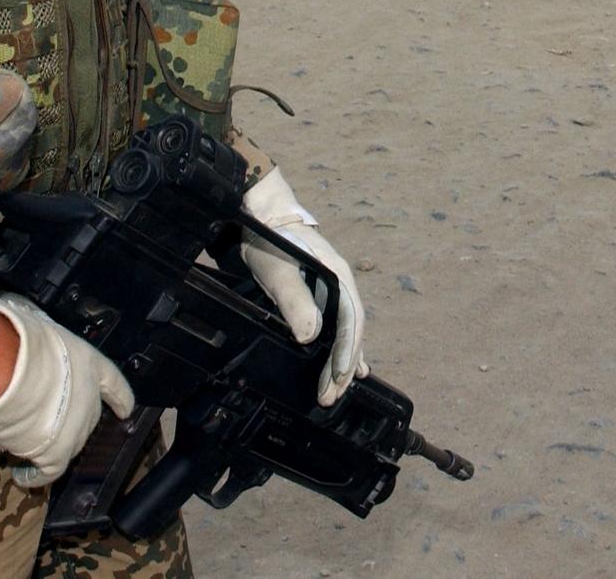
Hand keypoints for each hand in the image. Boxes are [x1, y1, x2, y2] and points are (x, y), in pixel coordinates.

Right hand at [0, 295, 133, 485]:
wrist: (12, 369)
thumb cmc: (22, 341)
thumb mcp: (40, 329)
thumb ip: (40, 346)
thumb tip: (20, 345)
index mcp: (91, 365)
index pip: (114, 384)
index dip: (120, 398)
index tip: (126, 409)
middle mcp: (90, 400)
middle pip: (86, 418)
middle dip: (67, 419)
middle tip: (39, 416)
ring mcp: (76, 430)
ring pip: (66, 443)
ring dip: (49, 443)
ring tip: (26, 439)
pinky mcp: (56, 455)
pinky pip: (46, 472)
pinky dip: (33, 476)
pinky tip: (23, 475)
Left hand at [241, 169, 367, 405]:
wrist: (263, 217)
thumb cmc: (270, 242)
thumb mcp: (278, 272)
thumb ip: (295, 301)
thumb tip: (311, 336)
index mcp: (339, 278)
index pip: (352, 322)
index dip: (346, 353)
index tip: (336, 379)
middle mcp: (342, 286)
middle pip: (352, 332)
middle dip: (343, 366)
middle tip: (330, 397)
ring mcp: (334, 290)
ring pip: (346, 331)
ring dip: (342, 361)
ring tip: (338, 390)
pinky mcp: (322, 294)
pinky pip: (339, 325)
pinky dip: (342, 347)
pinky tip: (344, 365)